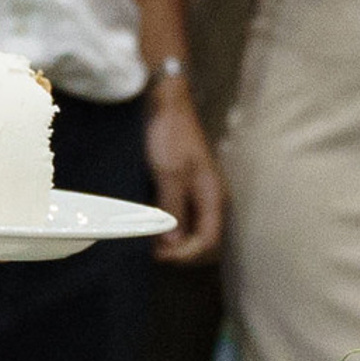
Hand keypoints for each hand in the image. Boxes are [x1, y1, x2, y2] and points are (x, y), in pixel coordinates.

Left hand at [145, 82, 223, 264]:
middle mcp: (209, 199)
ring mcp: (197, 192)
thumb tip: (172, 246)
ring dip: (170, 239)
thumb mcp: (169, 174)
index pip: (208, 242)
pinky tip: (147, 223)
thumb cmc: (170, 136)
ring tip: (146, 240)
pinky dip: (165, 224)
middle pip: (201, 239)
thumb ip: (172, 209)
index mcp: (213, 196)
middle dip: (178, 251)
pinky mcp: (183, 186)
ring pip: (188, 228)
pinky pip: (179, 214)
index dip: (185, 255)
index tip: (160, 257)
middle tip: (150, 252)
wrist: (166, 103)